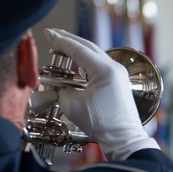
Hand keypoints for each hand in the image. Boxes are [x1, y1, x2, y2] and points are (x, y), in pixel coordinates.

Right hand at [44, 28, 159, 160]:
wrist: (124, 138)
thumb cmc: (101, 123)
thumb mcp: (72, 105)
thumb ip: (61, 90)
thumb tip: (57, 85)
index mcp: (105, 70)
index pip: (79, 50)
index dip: (61, 41)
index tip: (48, 33)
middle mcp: (114, 68)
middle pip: (89, 48)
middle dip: (70, 40)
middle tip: (53, 34)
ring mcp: (119, 74)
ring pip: (96, 55)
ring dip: (78, 50)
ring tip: (62, 44)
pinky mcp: (119, 82)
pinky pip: (100, 66)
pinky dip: (86, 62)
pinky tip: (77, 61)